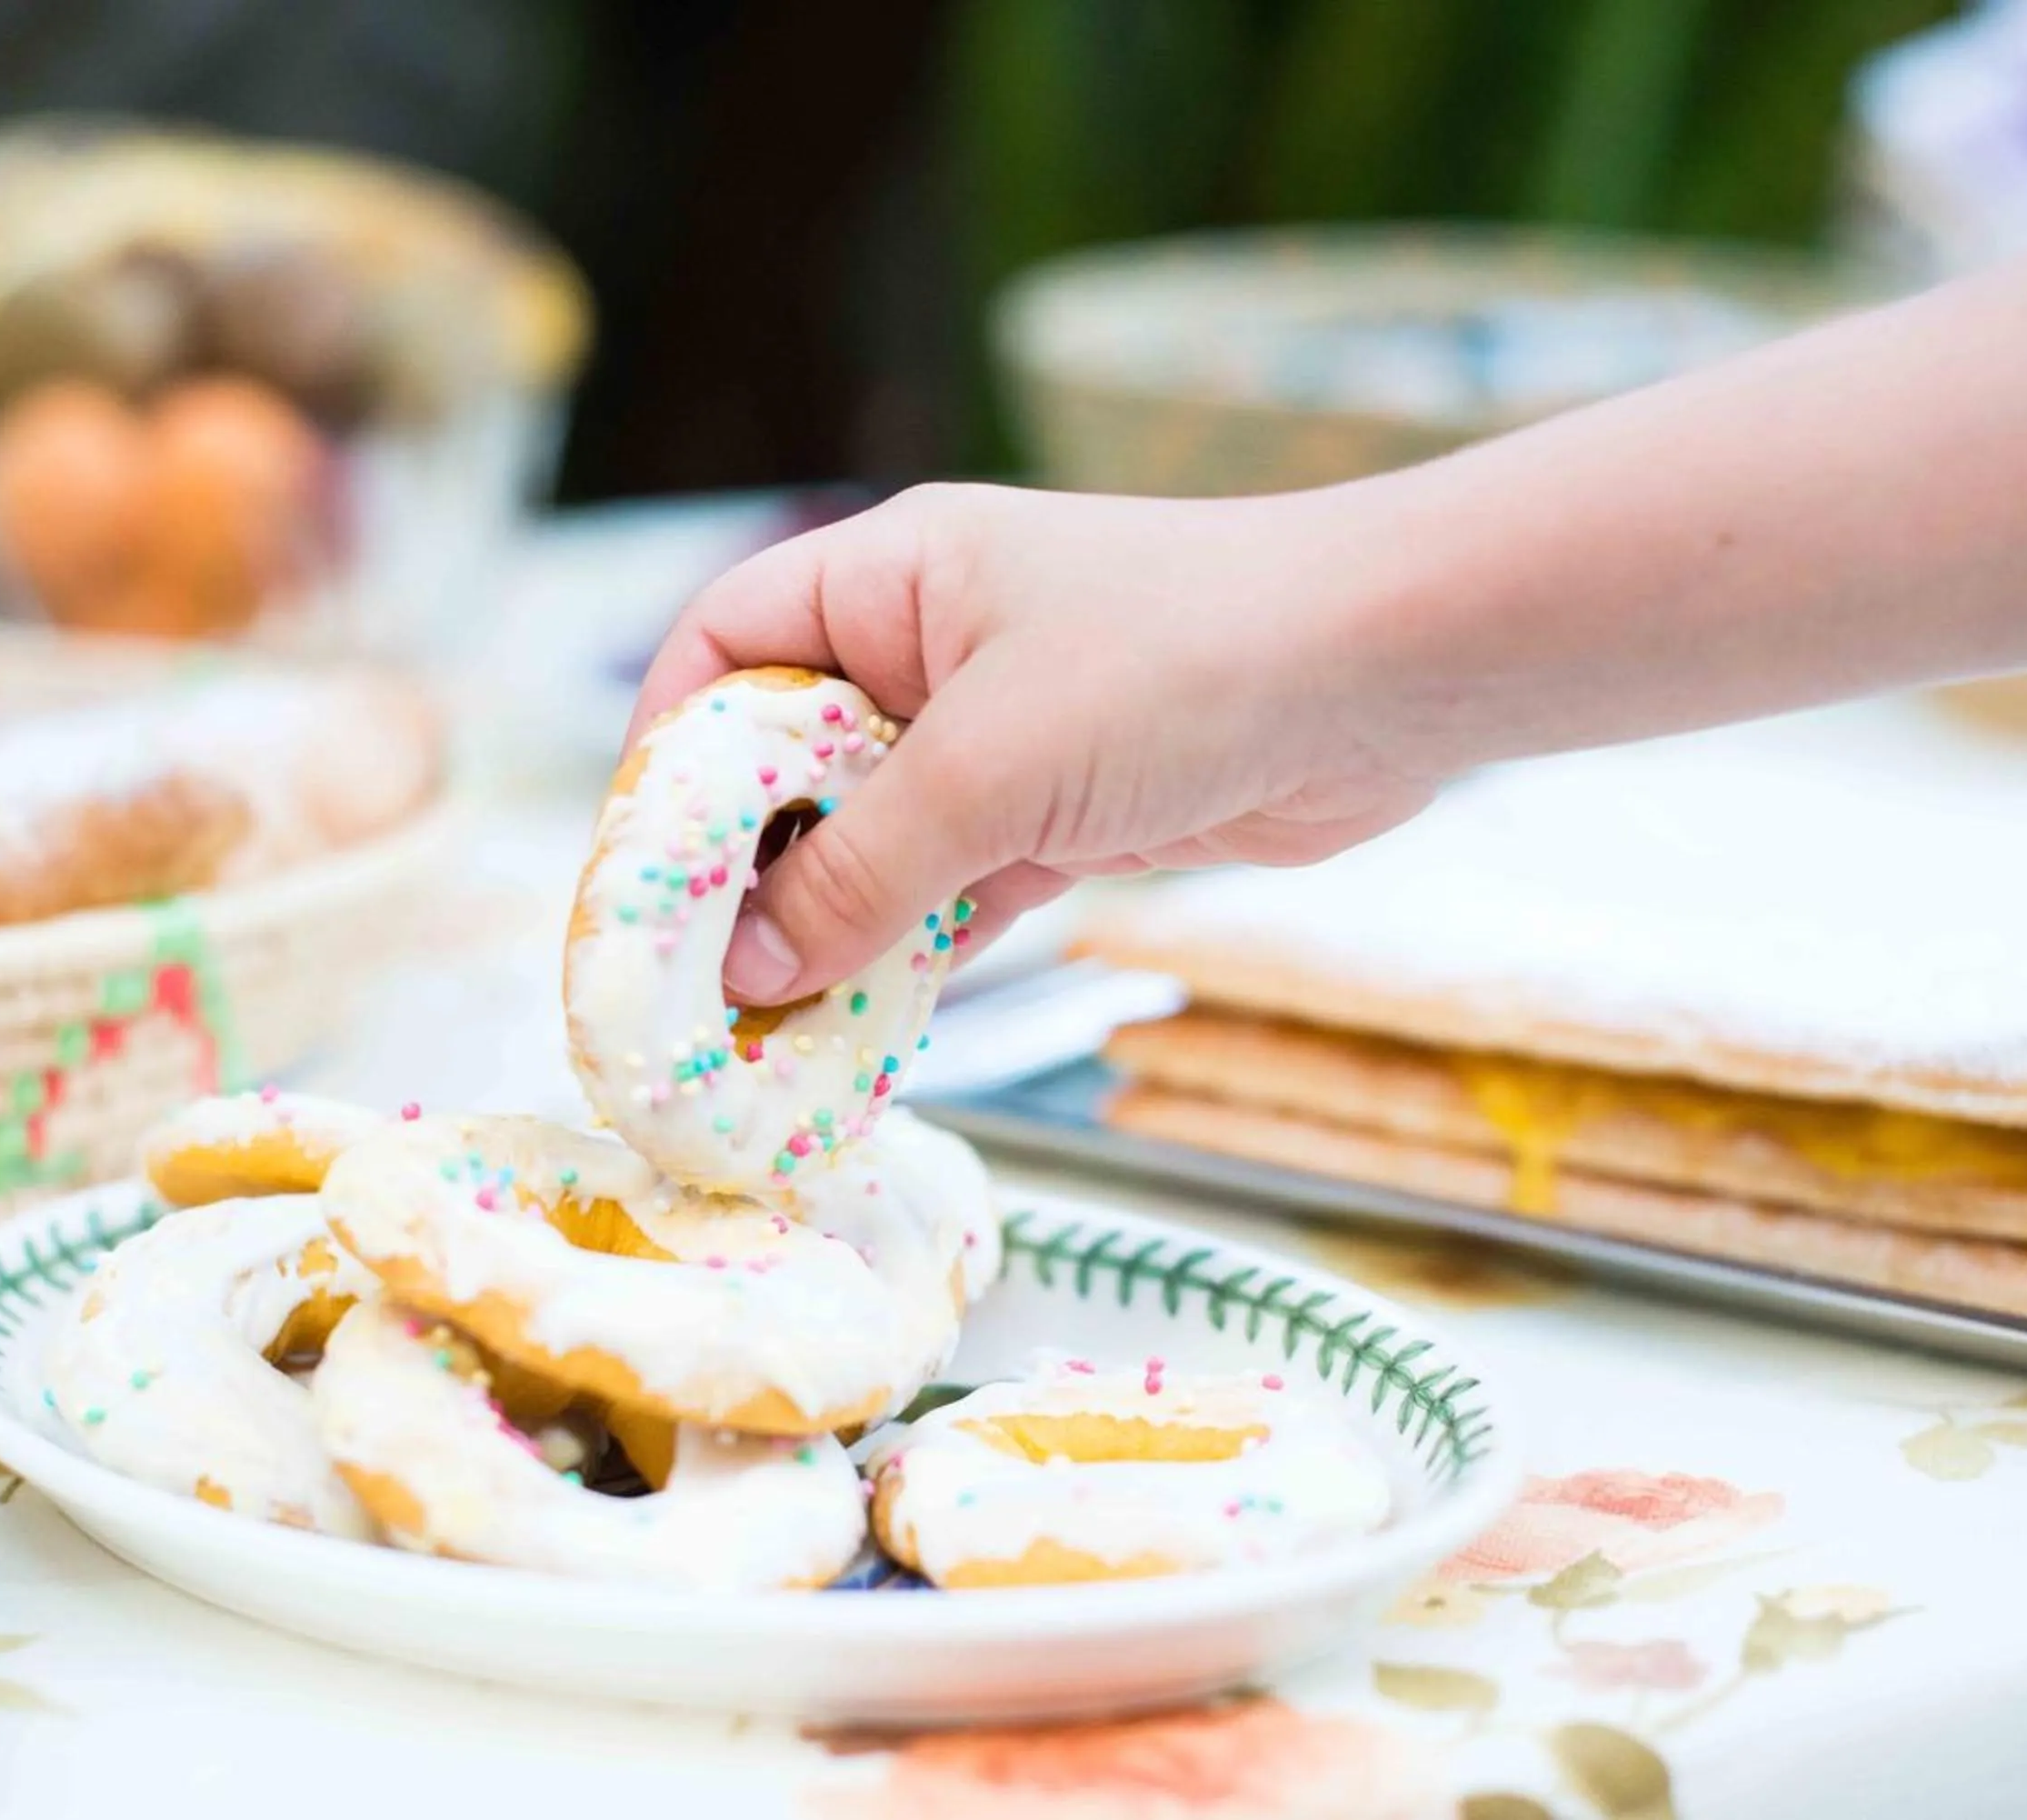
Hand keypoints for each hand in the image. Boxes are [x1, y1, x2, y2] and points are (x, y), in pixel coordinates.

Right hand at [625, 482, 1451, 1003]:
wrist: (1386, 679)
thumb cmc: (1183, 662)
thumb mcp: (989, 767)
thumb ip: (856, 872)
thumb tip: (745, 969)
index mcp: (891, 577)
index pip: (725, 648)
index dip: (666, 754)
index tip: (639, 874)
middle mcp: (930, 648)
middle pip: (783, 762)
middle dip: (738, 871)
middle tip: (692, 988)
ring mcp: (997, 737)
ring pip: (868, 842)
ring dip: (823, 932)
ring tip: (761, 1036)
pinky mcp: (1062, 815)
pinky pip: (948, 892)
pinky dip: (907, 955)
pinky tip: (860, 1029)